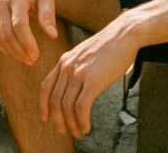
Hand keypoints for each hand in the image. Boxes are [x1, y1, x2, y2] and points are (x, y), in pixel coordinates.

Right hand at [0, 0, 58, 64]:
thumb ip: (48, 14)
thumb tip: (52, 35)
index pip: (19, 25)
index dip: (27, 43)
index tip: (37, 55)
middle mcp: (2, 3)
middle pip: (6, 33)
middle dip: (19, 50)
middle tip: (32, 60)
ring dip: (11, 51)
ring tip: (26, 59)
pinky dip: (4, 46)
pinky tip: (16, 53)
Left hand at [39, 22, 137, 137]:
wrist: (123, 35)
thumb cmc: (108, 47)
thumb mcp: (84, 56)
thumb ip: (76, 69)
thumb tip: (74, 88)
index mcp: (64, 61)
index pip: (46, 86)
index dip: (44, 104)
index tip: (46, 117)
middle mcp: (67, 67)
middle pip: (54, 99)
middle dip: (57, 119)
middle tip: (64, 131)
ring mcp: (79, 73)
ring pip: (67, 105)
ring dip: (71, 123)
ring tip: (78, 132)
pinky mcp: (93, 80)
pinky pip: (81, 106)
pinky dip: (82, 120)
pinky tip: (86, 127)